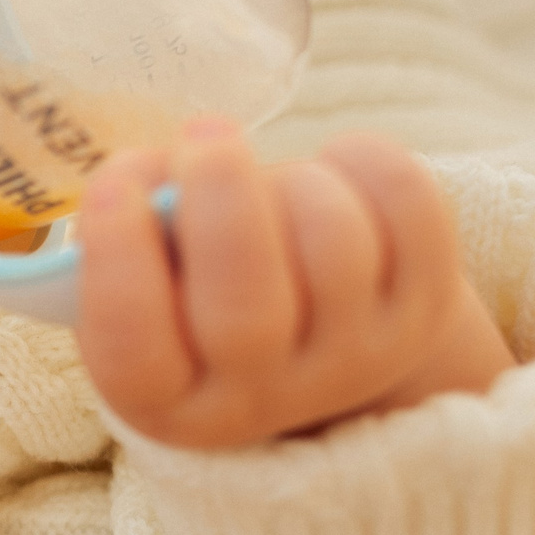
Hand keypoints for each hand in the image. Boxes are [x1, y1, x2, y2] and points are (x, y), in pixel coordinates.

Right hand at [77, 121, 514, 449]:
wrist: (312, 337)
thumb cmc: (195, 289)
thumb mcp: (140, 281)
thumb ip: (126, 230)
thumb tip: (154, 175)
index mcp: (165, 401)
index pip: (132, 350)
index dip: (118, 259)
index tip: (113, 187)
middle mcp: (260, 397)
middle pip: (246, 310)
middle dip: (221, 199)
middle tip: (204, 132)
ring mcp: (352, 361)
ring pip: (335, 250)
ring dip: (294, 180)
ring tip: (271, 173)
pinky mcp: (421, 313)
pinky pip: (412, 213)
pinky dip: (367, 160)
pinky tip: (333, 159)